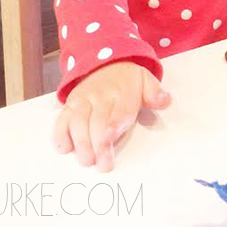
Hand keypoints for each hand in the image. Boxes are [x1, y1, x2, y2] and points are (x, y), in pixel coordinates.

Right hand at [52, 61, 170, 171]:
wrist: (105, 61)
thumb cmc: (128, 80)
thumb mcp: (146, 80)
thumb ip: (155, 92)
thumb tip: (166, 100)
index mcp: (121, 93)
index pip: (117, 112)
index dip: (112, 127)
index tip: (109, 140)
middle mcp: (99, 96)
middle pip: (96, 122)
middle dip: (97, 145)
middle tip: (102, 165)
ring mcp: (83, 100)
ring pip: (78, 122)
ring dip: (80, 143)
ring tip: (86, 161)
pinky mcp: (70, 104)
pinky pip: (61, 119)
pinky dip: (60, 133)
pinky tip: (64, 148)